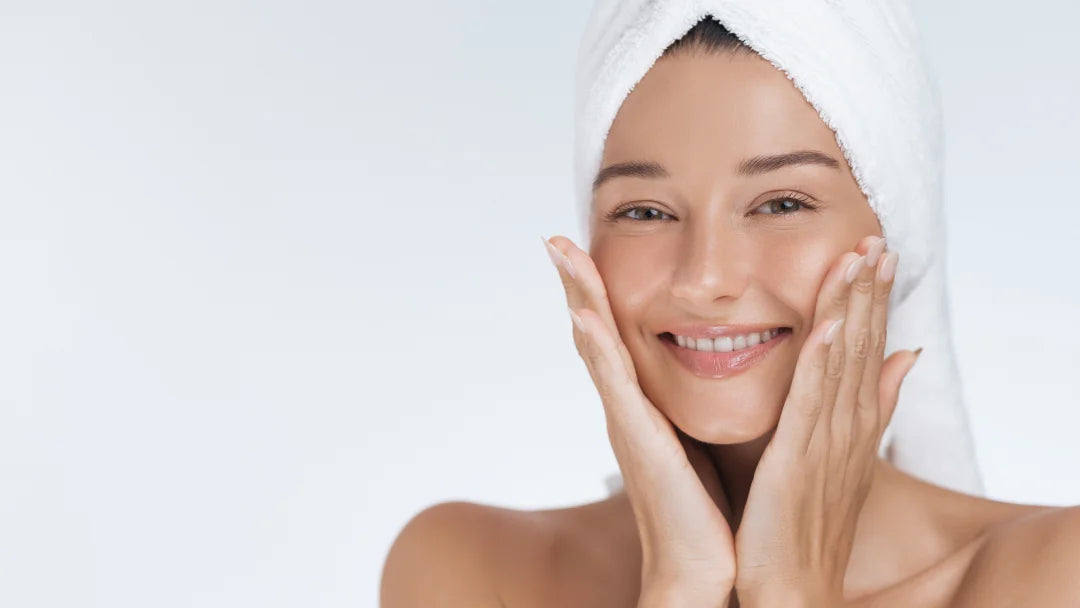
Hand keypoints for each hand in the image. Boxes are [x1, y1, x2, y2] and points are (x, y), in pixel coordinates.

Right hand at [543, 235, 735, 606]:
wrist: (701, 572)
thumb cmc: (706, 514)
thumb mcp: (703, 446)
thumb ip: (698, 410)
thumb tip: (719, 381)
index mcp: (644, 406)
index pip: (618, 335)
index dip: (599, 292)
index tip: (587, 249)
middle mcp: (627, 408)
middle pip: (595, 331)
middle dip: (577, 282)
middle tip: (557, 236)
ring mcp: (627, 422)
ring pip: (596, 347)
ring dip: (578, 296)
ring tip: (561, 252)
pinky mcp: (638, 442)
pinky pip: (614, 386)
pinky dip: (596, 349)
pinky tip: (582, 316)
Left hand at [733, 236, 919, 604]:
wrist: (790, 591)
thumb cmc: (805, 527)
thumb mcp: (843, 458)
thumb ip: (871, 405)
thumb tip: (905, 356)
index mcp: (850, 427)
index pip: (867, 350)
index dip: (874, 301)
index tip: (879, 252)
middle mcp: (845, 430)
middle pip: (863, 348)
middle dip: (870, 292)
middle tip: (878, 238)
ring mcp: (825, 445)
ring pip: (843, 365)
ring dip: (852, 311)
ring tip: (860, 259)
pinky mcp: (797, 463)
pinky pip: (811, 406)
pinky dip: (822, 365)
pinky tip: (827, 326)